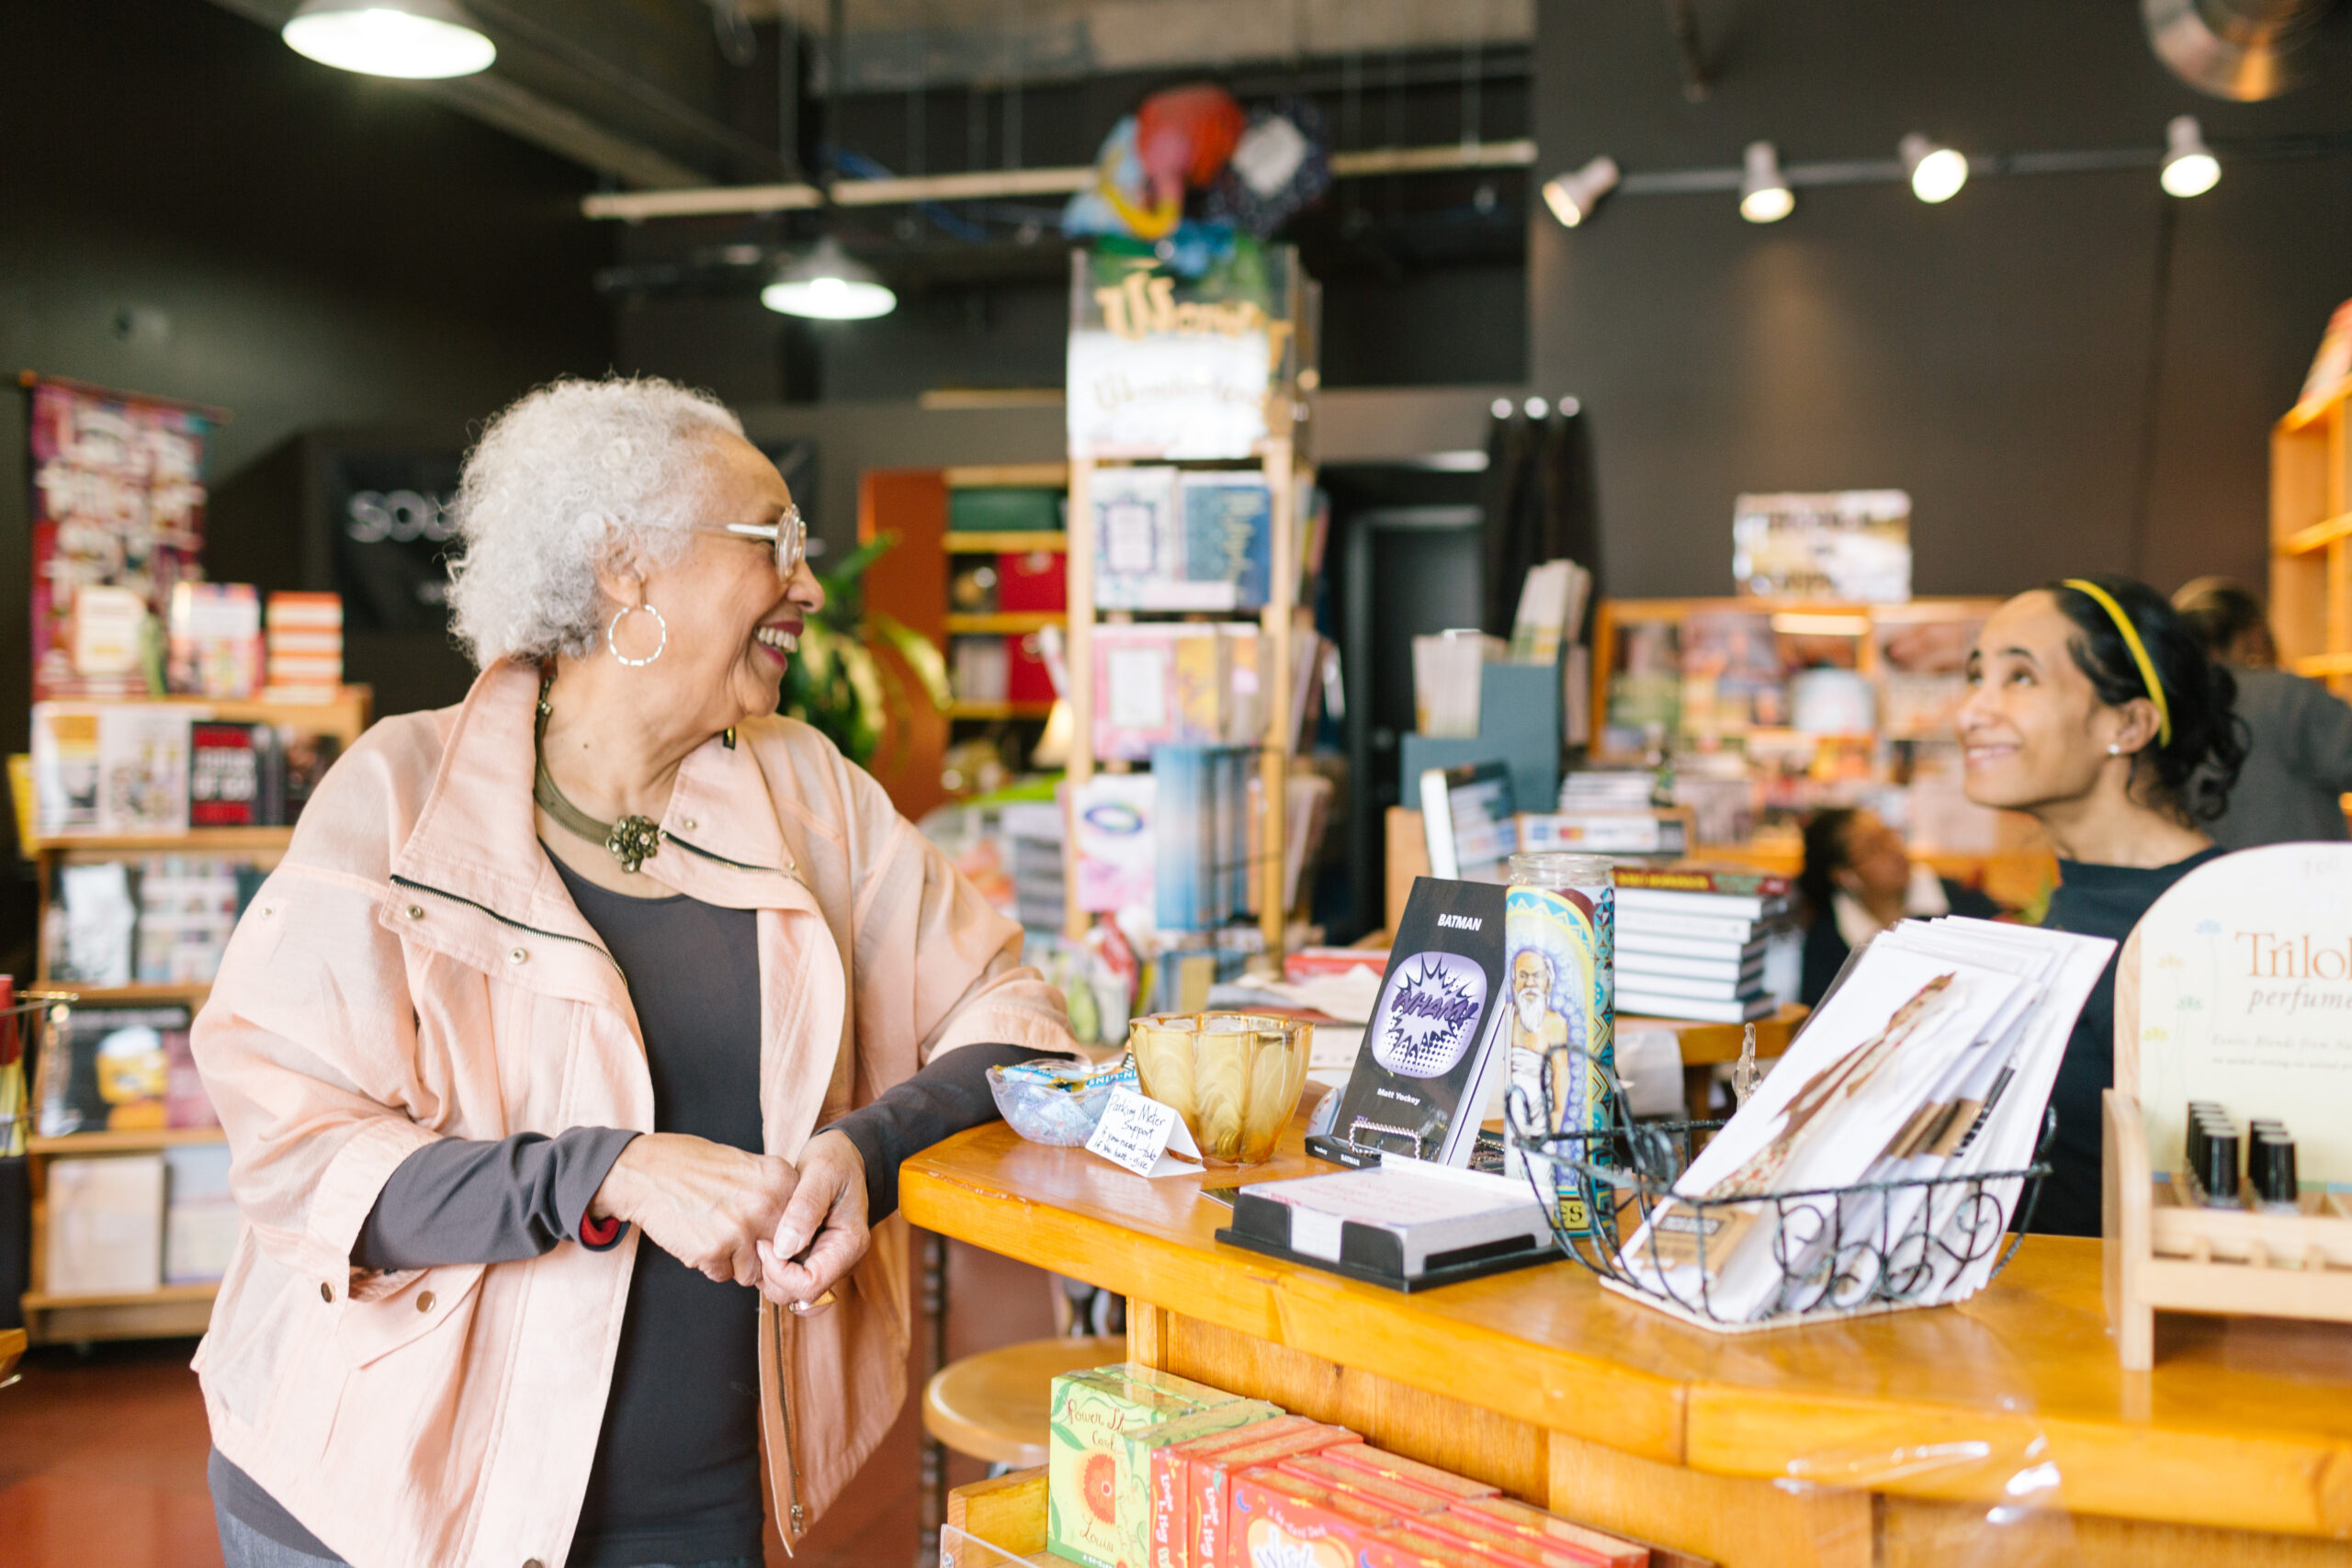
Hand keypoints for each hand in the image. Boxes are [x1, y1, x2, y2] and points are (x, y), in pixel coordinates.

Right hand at [591, 1133, 797, 1287]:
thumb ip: (777, 1200)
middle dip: (763, 1258)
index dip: (787, 1243)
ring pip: (753, 1273)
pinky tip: (698, 1237)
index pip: (804, 1232)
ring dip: (734, 1262)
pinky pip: (723, 1275)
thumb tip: (796, 1246)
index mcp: (782, 1180)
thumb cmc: (698, 1169)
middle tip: (739, 1242)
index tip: (770, 1240)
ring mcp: (741, 1229)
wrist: (648, 1171)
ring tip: (714, 1232)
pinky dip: (710, 1264)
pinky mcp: (713, 1251)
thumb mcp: (750, 1169)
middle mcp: (768, 1205)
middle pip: (782, 1257)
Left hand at [757, 1130, 867, 1312]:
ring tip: (764, 1239)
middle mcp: (842, 1261)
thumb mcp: (822, 1173)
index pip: (811, 1285)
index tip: (764, 1242)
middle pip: (800, 1296)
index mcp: (850, 1245)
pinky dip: (774, 1269)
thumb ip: (805, 1208)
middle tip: (761, 1239)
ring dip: (771, 1274)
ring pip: (793, 1293)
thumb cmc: (835, 1160)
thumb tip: (785, 1248)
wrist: (843, 1156)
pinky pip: (791, 1281)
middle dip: (773, 1275)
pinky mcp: (815, 1259)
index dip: (780, 1272)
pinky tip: (768, 1243)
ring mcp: (829, 1263)